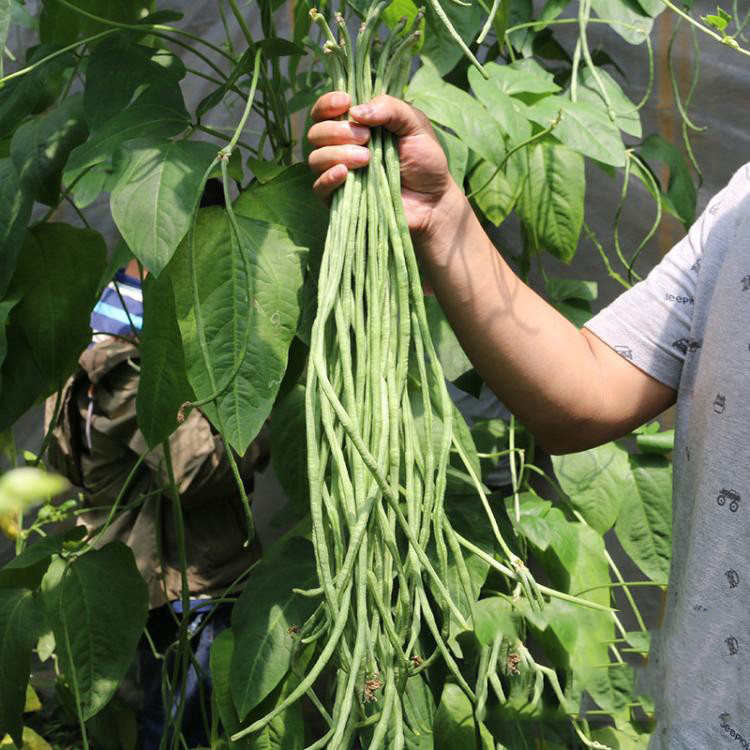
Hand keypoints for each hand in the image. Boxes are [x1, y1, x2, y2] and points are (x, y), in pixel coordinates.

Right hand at [307, 92, 457, 235]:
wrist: (433, 201)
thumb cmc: (425, 161)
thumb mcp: (414, 125)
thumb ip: (389, 109)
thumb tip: (355, 111)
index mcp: (356, 126)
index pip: (324, 111)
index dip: (327, 104)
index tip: (345, 102)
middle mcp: (341, 148)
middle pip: (316, 133)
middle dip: (338, 130)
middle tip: (366, 137)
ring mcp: (339, 175)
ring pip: (315, 158)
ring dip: (337, 153)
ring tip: (366, 158)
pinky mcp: (340, 200)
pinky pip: (318, 188)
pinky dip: (327, 178)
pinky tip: (344, 174)